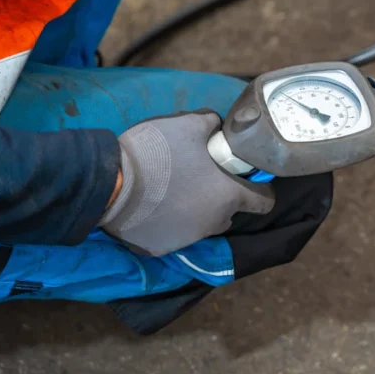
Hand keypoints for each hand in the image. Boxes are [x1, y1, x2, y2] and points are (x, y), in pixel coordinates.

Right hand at [100, 110, 274, 256]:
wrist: (110, 184)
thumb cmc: (157, 153)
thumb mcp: (189, 124)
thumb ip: (212, 124)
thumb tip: (219, 126)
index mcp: (228, 196)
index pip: (264, 202)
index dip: (260, 188)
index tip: (247, 177)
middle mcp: (214, 223)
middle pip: (230, 212)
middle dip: (223, 197)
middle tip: (203, 177)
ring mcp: (188, 239)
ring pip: (204, 224)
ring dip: (198, 210)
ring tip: (177, 191)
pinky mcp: (161, 249)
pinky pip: (175, 234)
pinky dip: (171, 222)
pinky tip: (156, 206)